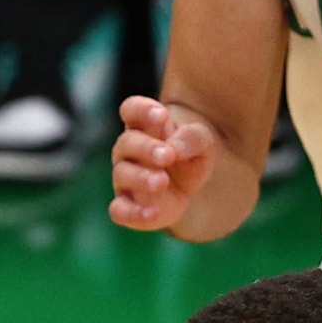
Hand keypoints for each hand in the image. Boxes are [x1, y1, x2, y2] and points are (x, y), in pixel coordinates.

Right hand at [108, 95, 219, 231]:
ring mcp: (124, 178)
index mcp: (144, 126)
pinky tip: (154, 212)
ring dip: (141, 178)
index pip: (131, 109)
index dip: (141, 110)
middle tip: (167, 156)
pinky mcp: (127, 206)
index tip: (162, 115)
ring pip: (122, 174)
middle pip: (126, 142)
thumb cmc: (188, 156)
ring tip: (163, 181)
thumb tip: (175, 148)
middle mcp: (128, 151)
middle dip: (146, 148)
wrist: (188, 189)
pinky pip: (118, 211)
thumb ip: (192, 138)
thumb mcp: (202, 142)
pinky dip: (133, 213)